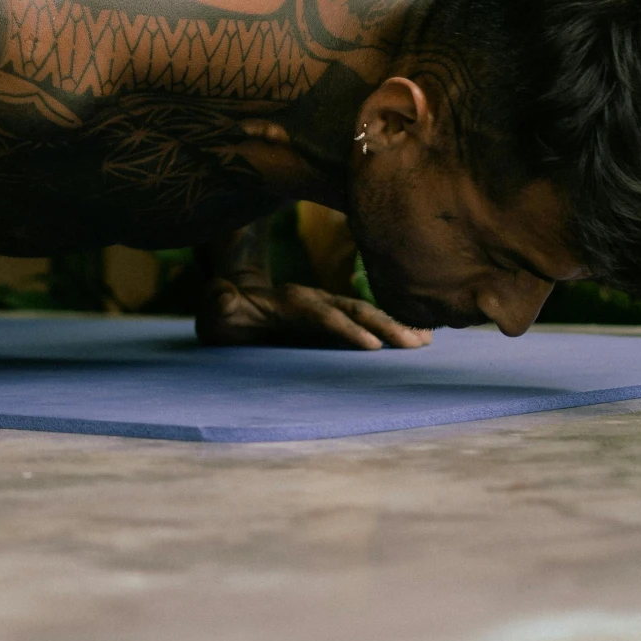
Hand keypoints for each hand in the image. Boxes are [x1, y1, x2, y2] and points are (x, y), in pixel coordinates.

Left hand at [197, 276, 430, 351]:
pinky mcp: (334, 319)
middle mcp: (314, 301)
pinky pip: (367, 321)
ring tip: (425, 340)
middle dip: (383, 325)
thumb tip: (223, 295)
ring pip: (366, 313)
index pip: (322, 315)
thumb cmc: (225, 313)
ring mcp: (327, 308)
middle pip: (353, 311)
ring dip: (395, 326)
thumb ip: (218, 303)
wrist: (235, 299)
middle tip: (415, 343)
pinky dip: (392, 326)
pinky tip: (420, 336)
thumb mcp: (214, 310)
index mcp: (289, 302)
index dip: (345, 329)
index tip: (371, 345)